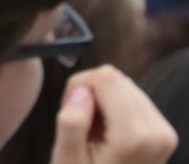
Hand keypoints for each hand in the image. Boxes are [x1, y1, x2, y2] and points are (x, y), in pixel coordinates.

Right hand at [51, 65, 176, 163]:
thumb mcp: (67, 159)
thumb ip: (72, 122)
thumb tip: (82, 91)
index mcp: (133, 136)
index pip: (106, 78)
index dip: (79, 87)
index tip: (70, 111)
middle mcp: (156, 130)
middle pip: (116, 79)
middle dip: (92, 93)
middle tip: (82, 124)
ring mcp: (164, 132)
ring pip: (125, 86)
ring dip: (104, 100)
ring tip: (95, 131)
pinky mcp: (164, 133)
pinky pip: (134, 99)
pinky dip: (116, 108)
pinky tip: (108, 132)